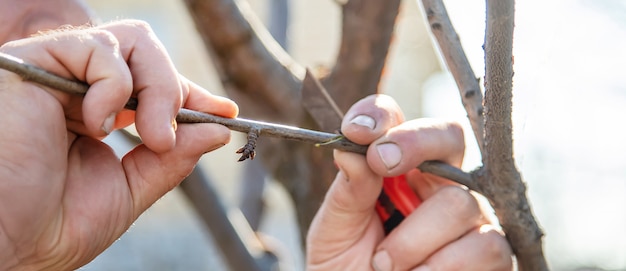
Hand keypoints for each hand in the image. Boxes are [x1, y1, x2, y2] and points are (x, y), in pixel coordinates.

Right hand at [0, 20, 237, 269]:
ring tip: (151, 136)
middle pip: (147, 53)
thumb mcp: (128, 192)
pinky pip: (98, 46)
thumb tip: (217, 131)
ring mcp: (57, 73)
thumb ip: (171, 160)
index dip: (190, 94)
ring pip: (132, 41)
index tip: (224, 113)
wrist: (1, 241)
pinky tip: (97, 125)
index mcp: (93, 114)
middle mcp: (76, 88)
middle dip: (176, 92)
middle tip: (169, 137)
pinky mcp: (35, 62)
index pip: (151, 85)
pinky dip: (114, 86)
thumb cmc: (49, 225)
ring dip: (158, 88)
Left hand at [306, 95, 511, 269]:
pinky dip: (443, 266)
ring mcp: (468, 217)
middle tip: (381, 163)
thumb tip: (351, 150)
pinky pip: (485, 246)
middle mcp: (436, 184)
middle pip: (448, 137)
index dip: (380, 115)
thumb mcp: (335, 229)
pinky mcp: (491, 254)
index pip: (395, 121)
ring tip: (384, 264)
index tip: (357, 131)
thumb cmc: (345, 266)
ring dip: (413, 240)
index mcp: (394, 169)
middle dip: (414, 143)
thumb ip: (348, 191)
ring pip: (459, 202)